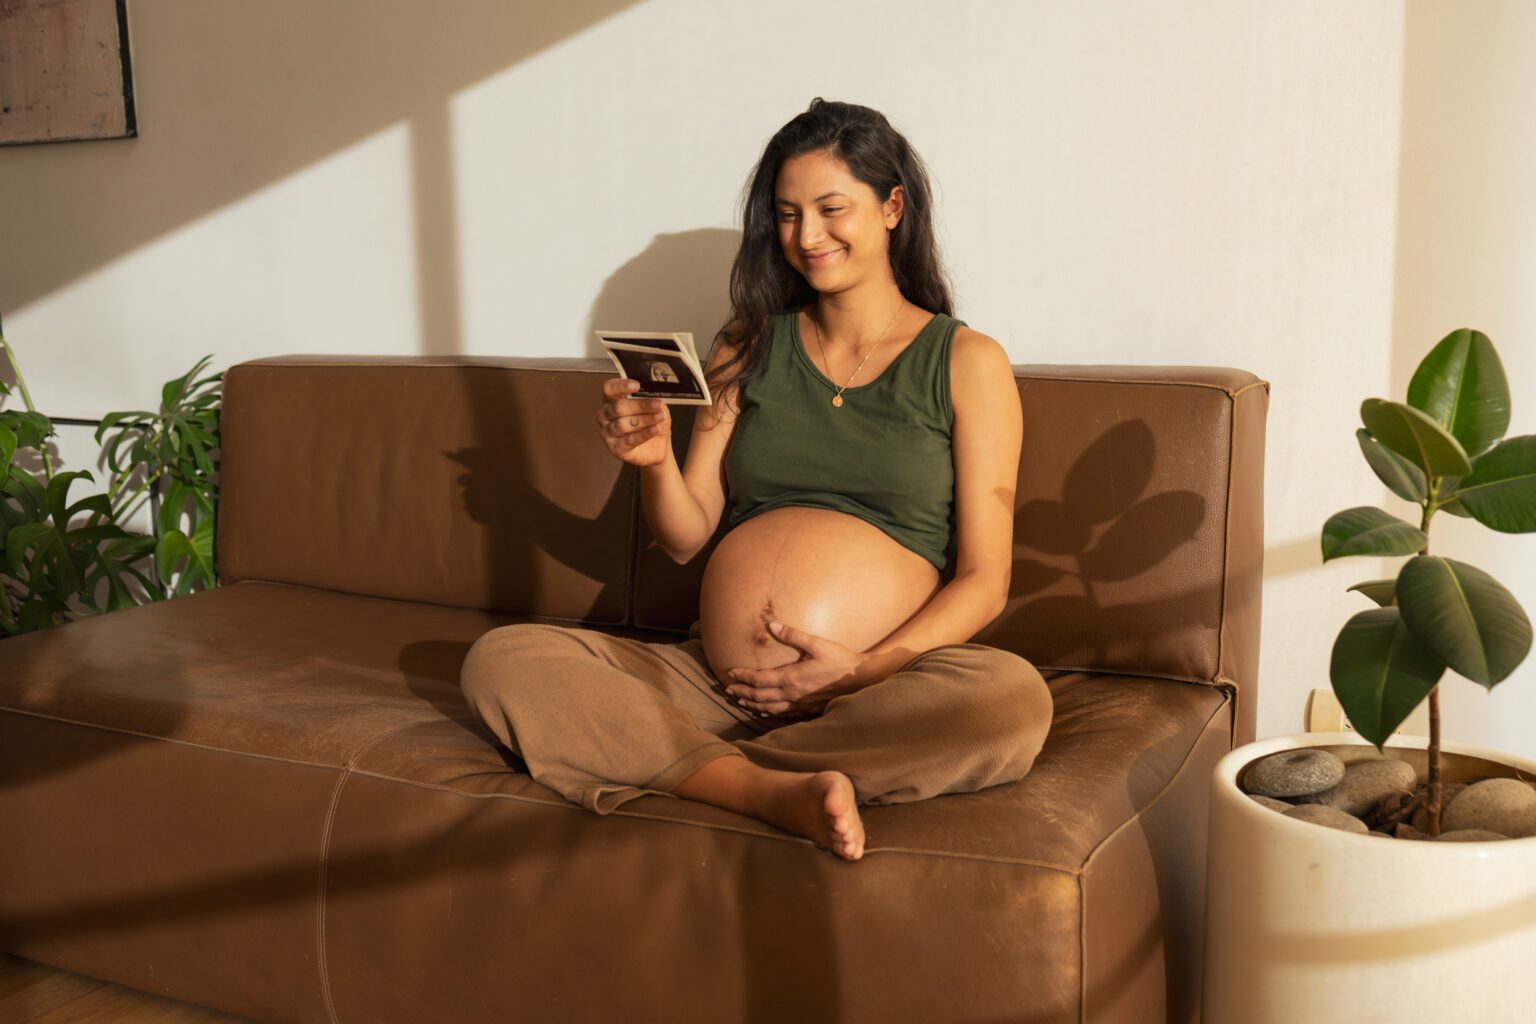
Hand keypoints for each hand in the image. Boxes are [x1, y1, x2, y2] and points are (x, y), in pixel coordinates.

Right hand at [597, 377, 672, 466]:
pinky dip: (645, 434)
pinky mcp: (615, 448)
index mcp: (612, 400)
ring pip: (623, 424)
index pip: (609, 389)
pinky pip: (629, 440)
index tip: (636, 386)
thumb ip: (651, 398)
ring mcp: (608, 432)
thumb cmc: (651, 423)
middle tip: (657, 404)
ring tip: (660, 417)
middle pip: (618, 407)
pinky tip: (655, 429)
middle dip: (640, 405)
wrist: (657, 446)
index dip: (621, 386)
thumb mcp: (655, 406)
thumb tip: (654, 393)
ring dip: (644, 420)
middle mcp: (606, 415)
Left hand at [725, 620, 863, 718]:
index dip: (743, 676)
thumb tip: (771, 624)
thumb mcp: (816, 643)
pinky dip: (769, 712)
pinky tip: (764, 711)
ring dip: (752, 704)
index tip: (731, 672)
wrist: (860, 680)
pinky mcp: (807, 710)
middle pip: (759, 696)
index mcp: (790, 678)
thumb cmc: (839, 660)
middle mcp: (791, 694)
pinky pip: (783, 714)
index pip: (759, 679)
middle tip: (727, 688)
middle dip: (742, 691)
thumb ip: (792, 635)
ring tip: (741, 701)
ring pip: (769, 708)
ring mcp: (799, 704)